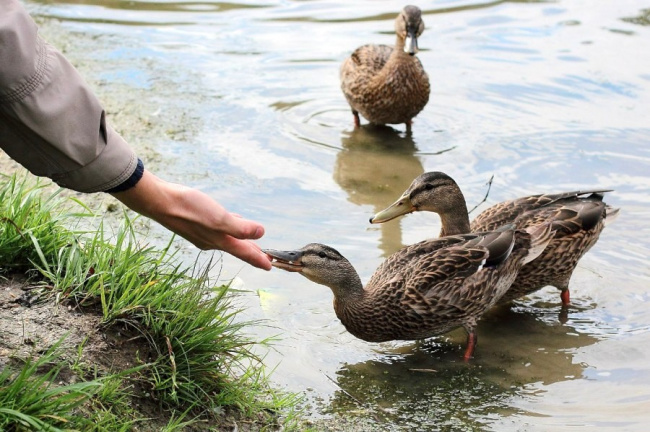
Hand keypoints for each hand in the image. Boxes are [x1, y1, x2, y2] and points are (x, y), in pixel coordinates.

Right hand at [110, 170, 271, 269]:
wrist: (160, 202)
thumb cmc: (190, 209)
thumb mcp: (220, 219)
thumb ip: (240, 228)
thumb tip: (261, 234)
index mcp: (220, 241)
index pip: (244, 253)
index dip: (259, 259)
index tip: (270, 267)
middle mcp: (211, 240)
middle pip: (237, 247)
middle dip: (251, 251)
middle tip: (264, 256)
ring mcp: (202, 233)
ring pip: (227, 237)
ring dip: (240, 239)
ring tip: (250, 240)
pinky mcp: (195, 224)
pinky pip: (218, 228)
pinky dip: (228, 226)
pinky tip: (229, 219)